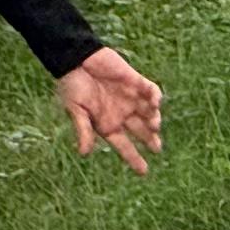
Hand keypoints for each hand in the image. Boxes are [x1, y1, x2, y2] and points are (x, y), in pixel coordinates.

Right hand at [55, 48, 162, 172]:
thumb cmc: (72, 85)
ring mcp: (130, 98)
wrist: (76, 58)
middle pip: (141, 131)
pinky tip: (155, 102)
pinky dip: (156, 97)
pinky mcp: (135, 82)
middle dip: (151, 140)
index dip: (134, 159)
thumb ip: (83, 130)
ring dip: (154, 120)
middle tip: (157, 148)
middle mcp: (121, 113)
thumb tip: (83, 154)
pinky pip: (151, 91)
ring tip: (153, 125)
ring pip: (149, 113)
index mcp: (107, 124)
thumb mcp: (75, 110)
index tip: (144, 172)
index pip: (124, 146)